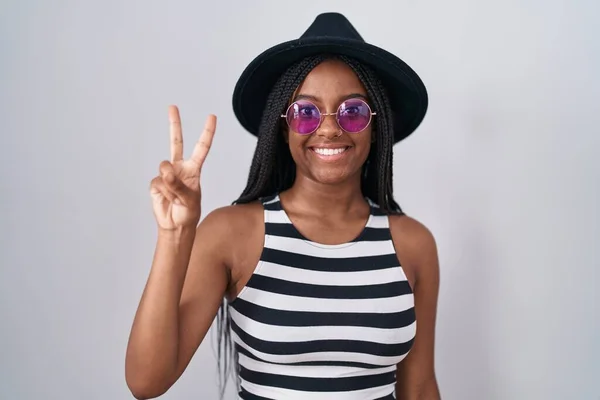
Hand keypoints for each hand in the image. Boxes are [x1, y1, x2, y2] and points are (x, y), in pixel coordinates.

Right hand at [150, 105, 215, 230]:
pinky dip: (163, 191)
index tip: (212, 117)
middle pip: (176, 142)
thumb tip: (165, 170)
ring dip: (170, 183)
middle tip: (172, 106)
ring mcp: (166, 174)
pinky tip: (166, 198)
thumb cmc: (188, 212)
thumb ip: (178, 184)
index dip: (207, 132)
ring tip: (175, 196)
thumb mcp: (189, 200)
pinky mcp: (155, 183)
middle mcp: (180, 168)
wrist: (175, 225)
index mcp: (193, 169)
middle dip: (174, 124)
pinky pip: (157, 182)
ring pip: (164, 168)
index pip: (201, 148)